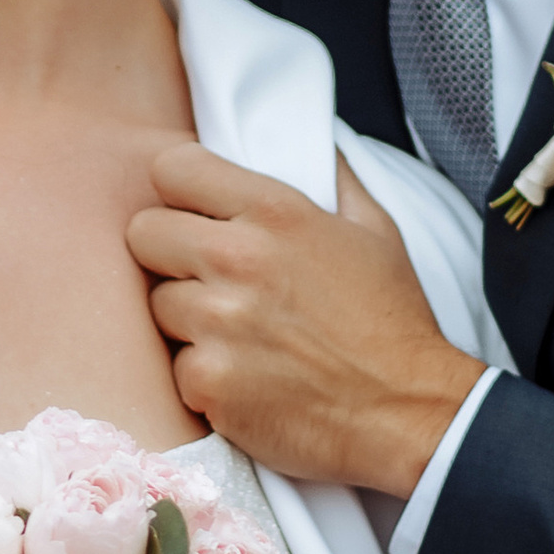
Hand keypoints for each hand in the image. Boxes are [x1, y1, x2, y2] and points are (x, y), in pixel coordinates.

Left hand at [127, 144, 481, 492]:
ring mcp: (218, 323)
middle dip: (170, 254)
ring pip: (156, 305)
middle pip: (143, 233)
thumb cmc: (393, 324)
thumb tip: (313, 140)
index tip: (194, 212)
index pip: (172, 170)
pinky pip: (175, 368)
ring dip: (188, 321)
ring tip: (240, 335)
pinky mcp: (208, 382)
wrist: (410, 414)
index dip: (179, 191)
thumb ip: (334, 177)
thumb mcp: (376, 230)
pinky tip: (249, 380)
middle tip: (209, 279)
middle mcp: (238, 259)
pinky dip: (205, 378)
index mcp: (275, 212)